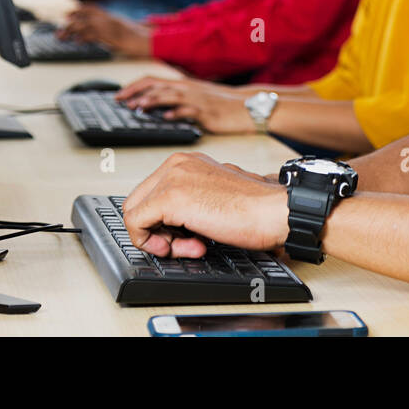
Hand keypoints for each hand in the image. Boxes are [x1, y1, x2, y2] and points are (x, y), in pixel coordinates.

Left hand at [60, 5, 152, 57]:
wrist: (150, 41)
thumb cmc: (140, 38)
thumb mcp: (125, 30)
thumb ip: (114, 28)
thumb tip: (104, 33)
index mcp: (112, 16)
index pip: (92, 9)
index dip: (78, 10)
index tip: (68, 14)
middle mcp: (108, 19)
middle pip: (84, 17)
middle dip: (70, 22)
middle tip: (60, 29)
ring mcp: (108, 27)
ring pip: (84, 25)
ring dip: (70, 31)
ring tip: (62, 37)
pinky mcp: (109, 36)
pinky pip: (91, 35)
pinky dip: (81, 38)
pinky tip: (76, 42)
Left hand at [116, 75, 254, 133]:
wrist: (247, 106)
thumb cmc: (221, 104)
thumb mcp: (196, 98)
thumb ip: (178, 100)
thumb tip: (158, 108)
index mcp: (182, 84)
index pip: (152, 80)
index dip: (133, 86)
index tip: (118, 95)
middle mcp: (186, 88)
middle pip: (155, 87)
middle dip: (135, 93)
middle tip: (120, 101)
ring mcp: (196, 99)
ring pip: (168, 96)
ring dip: (151, 102)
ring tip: (137, 108)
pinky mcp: (205, 111)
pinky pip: (188, 110)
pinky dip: (175, 113)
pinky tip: (165, 118)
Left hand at [123, 152, 289, 257]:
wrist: (273, 212)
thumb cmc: (256, 209)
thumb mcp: (215, 196)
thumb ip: (191, 202)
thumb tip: (171, 221)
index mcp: (187, 162)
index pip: (151, 194)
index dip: (163, 222)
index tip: (186, 236)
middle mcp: (176, 164)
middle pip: (138, 203)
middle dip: (158, 230)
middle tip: (186, 243)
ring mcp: (171, 178)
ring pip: (134, 214)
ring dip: (160, 239)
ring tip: (192, 245)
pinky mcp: (169, 197)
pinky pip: (136, 224)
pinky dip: (152, 243)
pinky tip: (186, 247)